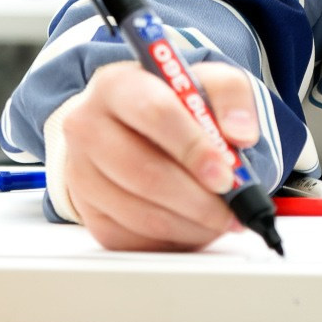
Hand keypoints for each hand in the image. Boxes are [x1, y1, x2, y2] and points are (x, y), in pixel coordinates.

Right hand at [58, 59, 264, 249]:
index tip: (225, 175)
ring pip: (140, 214)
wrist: (131, 127)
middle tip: (232, 209)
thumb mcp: (205, 82)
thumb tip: (240, 133)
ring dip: (190, 225)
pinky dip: (172, 240)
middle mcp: (87, 127)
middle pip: (143, 172)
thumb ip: (231, 95)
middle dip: (197, 199)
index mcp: (117, 85)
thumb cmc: (170, 104)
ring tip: (220, 219)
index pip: (155, 113)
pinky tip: (194, 226)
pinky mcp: (88, 212)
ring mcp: (81, 173)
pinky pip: (133, 239)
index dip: (194, 148)